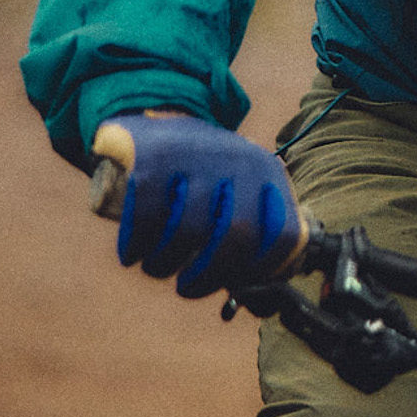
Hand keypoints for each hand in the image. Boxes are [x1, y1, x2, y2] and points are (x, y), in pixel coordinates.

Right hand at [92, 114, 304, 298]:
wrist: (157, 120)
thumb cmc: (204, 176)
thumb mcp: (240, 191)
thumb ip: (255, 235)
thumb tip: (266, 296)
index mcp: (268, 174)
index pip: (284, 233)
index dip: (264, 270)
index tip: (237, 284)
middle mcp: (239, 162)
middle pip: (235, 236)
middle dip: (209, 275)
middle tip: (188, 288)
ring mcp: (197, 157)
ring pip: (187, 231)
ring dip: (165, 265)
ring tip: (157, 268)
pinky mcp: (154, 159)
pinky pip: (147, 218)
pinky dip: (136, 246)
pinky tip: (132, 254)